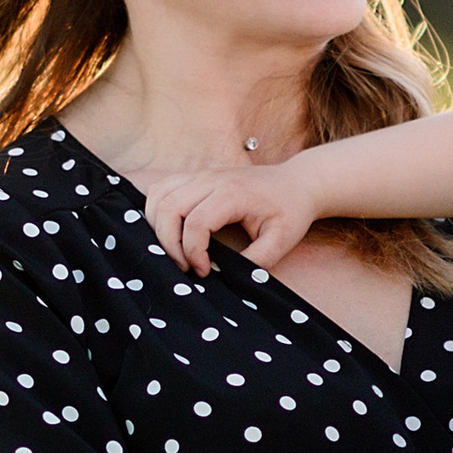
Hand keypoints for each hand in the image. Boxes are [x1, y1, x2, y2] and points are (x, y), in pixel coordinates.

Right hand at [147, 160, 316, 276]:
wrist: (296, 182)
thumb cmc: (290, 211)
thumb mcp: (282, 240)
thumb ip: (256, 261)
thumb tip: (227, 278)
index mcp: (233, 193)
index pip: (196, 223)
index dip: (193, 253)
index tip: (205, 271)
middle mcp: (211, 179)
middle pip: (169, 208)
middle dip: (168, 244)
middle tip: (185, 267)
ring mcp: (200, 175)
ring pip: (158, 196)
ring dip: (158, 227)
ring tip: (175, 251)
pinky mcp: (194, 177)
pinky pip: (161, 189)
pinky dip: (156, 211)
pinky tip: (169, 232)